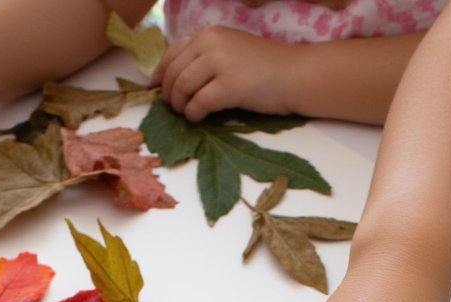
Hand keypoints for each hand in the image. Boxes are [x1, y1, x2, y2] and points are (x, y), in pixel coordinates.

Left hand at [153, 29, 297, 121]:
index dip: (160, 73)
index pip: (172, 52)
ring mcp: (220, 63)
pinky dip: (193, 114)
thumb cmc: (266, 68)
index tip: (155, 89)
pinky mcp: (230, 86)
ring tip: (187, 114)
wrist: (295, 75)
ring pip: (182, 87)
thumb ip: (207, 57)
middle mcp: (211, 43)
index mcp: (209, 34)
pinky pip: (198, 103)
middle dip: (169, 94)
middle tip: (175, 109)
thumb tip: (178, 78)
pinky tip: (198, 118)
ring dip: (180, 106)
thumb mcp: (231, 51)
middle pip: (174, 72)